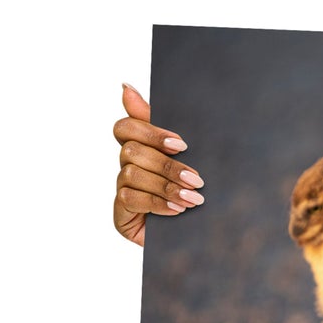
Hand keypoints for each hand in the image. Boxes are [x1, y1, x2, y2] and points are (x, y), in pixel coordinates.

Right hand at [112, 83, 203, 246]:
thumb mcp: (190, 158)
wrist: (202, 236)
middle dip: (167, 165)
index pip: (126, 127)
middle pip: (131, 151)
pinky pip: (130, 199)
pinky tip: (178, 211)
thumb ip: (165, 127)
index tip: (181, 144)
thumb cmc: (195, 191)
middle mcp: (127, 166)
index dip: (150, 132)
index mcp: (142, 147)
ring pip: (132, 174)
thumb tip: (125, 87)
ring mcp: (122, 189)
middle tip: (197, 179)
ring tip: (194, 199)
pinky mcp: (120, 213)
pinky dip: (157, 203)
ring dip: (166, 186)